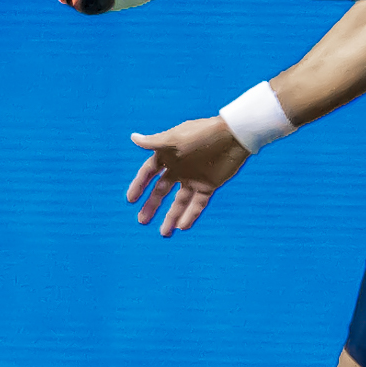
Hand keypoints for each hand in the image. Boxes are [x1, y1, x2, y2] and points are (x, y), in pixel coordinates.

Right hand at [126, 117, 250, 236]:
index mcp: (169, 155)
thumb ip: (154, 142)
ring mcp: (194, 178)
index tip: (131, 200)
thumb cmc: (203, 133)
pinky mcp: (209, 185)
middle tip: (142, 221)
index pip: (149, 172)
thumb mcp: (177, 138)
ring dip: (172, 216)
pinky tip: (183, 227)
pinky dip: (191, 215)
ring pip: (180, 202)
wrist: (234, 136)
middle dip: (152, 205)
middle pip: (162, 190)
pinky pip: (198, 204)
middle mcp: (179, 168)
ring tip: (164, 233)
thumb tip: (133, 138)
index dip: (139, 185)